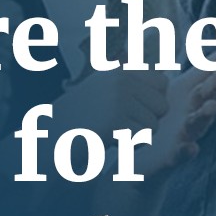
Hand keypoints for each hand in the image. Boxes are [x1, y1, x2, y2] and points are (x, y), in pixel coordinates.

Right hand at [54, 66, 169, 134]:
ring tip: (108, 131)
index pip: (162, 83)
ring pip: (154, 124)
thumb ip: (132, 84)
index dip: (151, 102)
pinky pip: (142, 137)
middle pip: (162, 105)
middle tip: (115, 124)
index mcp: (120, 70)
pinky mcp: (114, 120)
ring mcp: (117, 98)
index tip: (128, 110)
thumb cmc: (80, 120)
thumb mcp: (105, 92)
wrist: (49, 141)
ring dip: (135, 135)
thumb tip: (166, 78)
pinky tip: (105, 140)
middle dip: (145, 120)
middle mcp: (120, 79)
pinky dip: (128, 145)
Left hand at [128, 45, 215, 176]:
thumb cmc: (152, 120)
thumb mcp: (156, 90)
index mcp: (187, 94)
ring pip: (198, 124)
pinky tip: (191, 148)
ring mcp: (184, 135)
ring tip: (212, 106)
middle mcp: (191, 112)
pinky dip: (186, 152)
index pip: (208, 74)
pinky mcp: (172, 157)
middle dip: (214, 86)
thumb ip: (156, 64)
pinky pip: (181, 155)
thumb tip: (144, 32)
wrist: (137, 160)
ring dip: (206, 115)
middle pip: (205, 96)